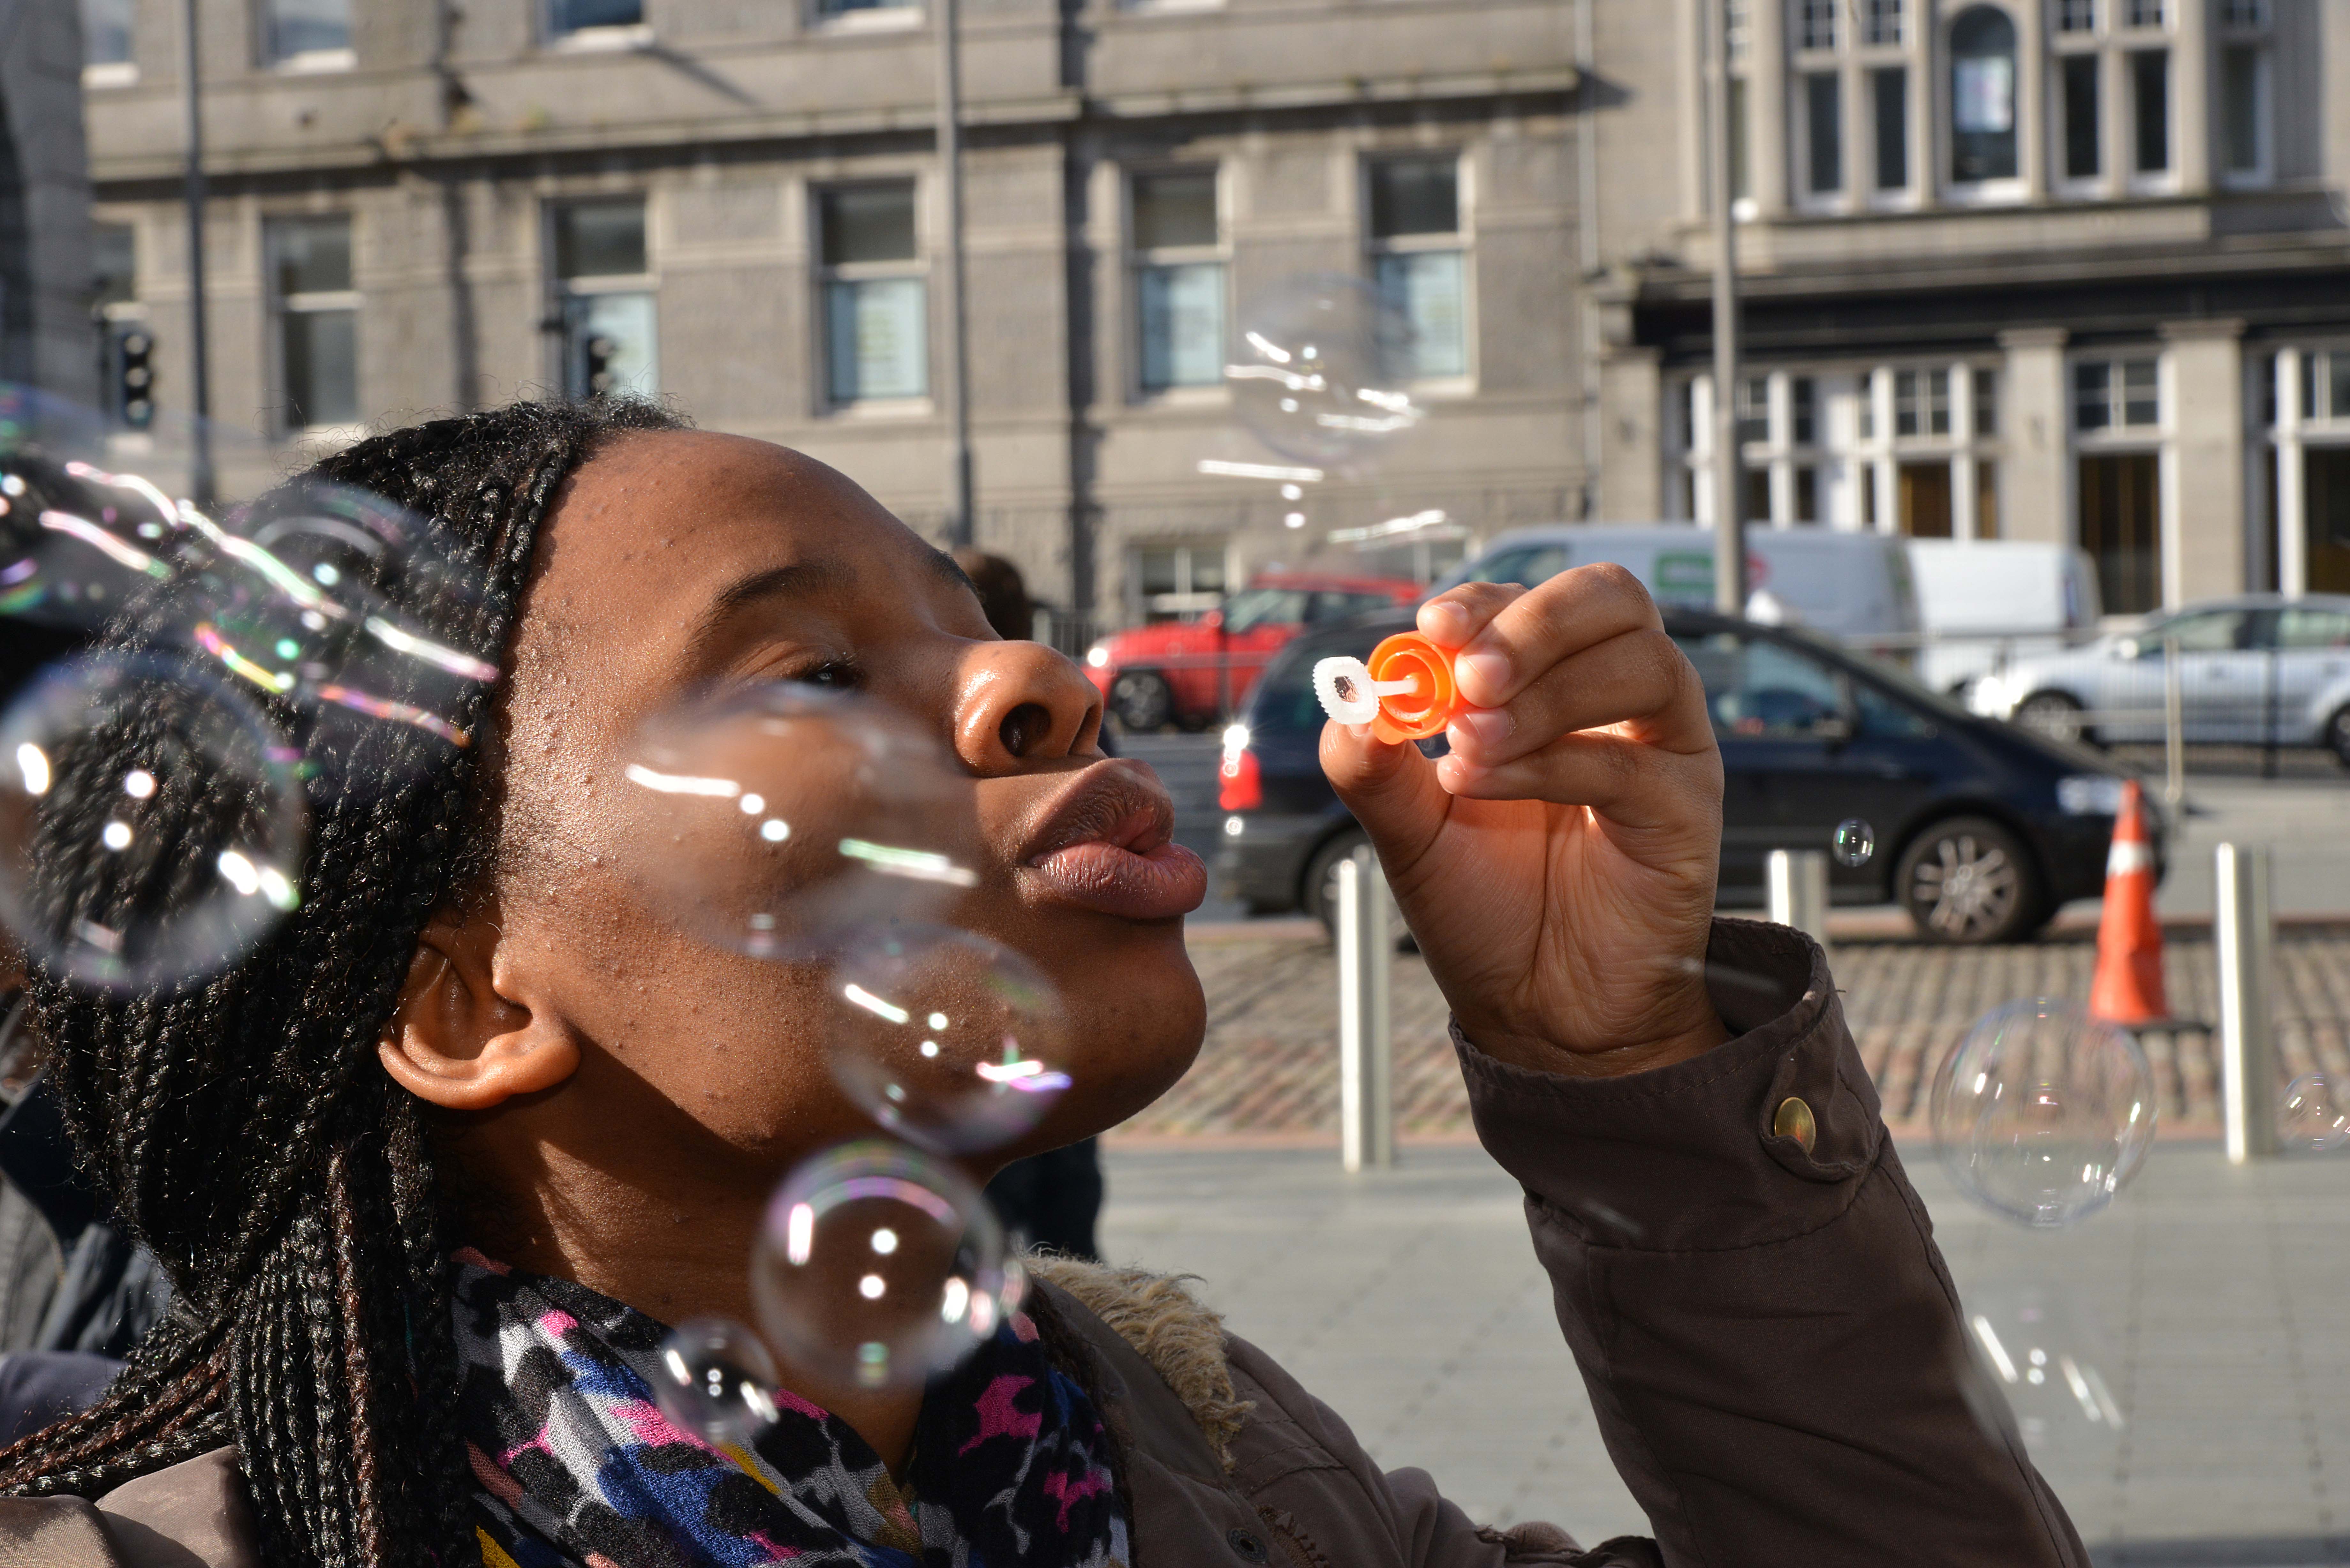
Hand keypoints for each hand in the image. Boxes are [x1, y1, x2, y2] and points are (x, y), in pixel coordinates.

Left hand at [1319, 566, 1728, 1077]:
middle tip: (1466, 676)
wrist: (1537, 1006)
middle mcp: (1617, 699)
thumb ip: (1374, 764)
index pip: (1534, 600)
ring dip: (1542, 694)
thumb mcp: (1407, 829)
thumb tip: (1350, 700)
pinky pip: (1629, 761)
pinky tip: (1485, 785)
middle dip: (1533, 625)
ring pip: (1638, 663)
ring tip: (1469, 745)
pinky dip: (1549, 762)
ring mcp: (1663, 747)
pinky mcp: (1689, 806)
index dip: (1485, 603)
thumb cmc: (1485, 907)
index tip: (1431, 628)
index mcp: (1552, 683)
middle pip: (1611, 598)